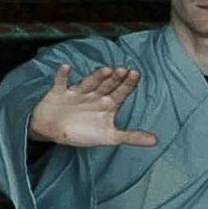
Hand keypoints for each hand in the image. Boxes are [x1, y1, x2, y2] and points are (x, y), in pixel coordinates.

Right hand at [28, 62, 157, 149]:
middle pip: (106, 85)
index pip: (121, 92)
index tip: (136, 74)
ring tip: (106, 70)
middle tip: (123, 70)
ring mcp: (76, 93)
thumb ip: (130, 137)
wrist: (52, 131)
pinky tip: (65, 67)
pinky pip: (60, 83)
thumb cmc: (81, 132)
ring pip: (88, 83)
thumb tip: (155, 141)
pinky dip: (62, 76)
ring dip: (96, 77)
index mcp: (107, 104)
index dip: (128, 84)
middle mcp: (94, 96)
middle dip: (114, 78)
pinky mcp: (58, 93)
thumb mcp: (108, 137)